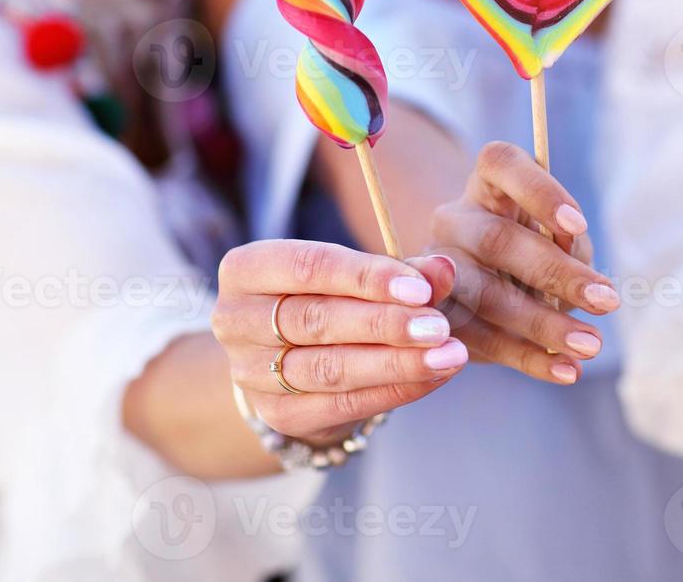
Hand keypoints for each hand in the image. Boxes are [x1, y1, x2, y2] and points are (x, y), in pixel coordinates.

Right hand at [213, 239, 467, 446]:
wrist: (294, 359)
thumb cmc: (330, 300)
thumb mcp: (360, 277)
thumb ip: (402, 272)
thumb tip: (443, 269)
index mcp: (246, 268)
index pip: (307, 267)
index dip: (366, 277)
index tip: (421, 288)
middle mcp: (235, 320)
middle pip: (315, 321)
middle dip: (385, 324)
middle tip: (439, 326)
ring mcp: (250, 373)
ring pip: (328, 368)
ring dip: (395, 363)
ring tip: (446, 355)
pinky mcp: (277, 415)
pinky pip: (341, 405)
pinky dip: (394, 391)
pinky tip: (432, 378)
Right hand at [422, 141, 620, 384]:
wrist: (478, 288)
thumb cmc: (533, 252)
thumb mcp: (556, 236)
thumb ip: (566, 237)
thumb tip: (571, 247)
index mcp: (485, 185)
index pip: (500, 164)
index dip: (538, 191)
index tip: (578, 224)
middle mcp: (453, 219)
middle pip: (496, 239)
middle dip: (556, 272)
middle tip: (607, 301)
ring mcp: (435, 269)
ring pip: (485, 295)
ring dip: (544, 323)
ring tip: (591, 345)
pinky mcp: (437, 318)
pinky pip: (480, 340)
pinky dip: (529, 358)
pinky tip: (566, 370)